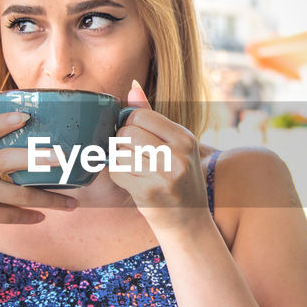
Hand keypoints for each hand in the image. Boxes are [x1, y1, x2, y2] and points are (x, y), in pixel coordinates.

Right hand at [0, 92, 76, 251]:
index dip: (2, 122)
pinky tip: (43, 216)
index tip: (26, 116)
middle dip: (38, 158)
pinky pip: (12, 215)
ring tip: (72, 202)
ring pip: (19, 194)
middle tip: (64, 157)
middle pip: (7, 160)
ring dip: (49, 199)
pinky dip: (29, 217)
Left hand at [108, 80, 209, 234]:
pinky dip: (118, 176)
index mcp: (185, 138)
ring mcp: (163, 175)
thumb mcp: (175, 146)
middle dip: (121, 142)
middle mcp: (178, 154)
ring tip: (134, 168)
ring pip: (119, 152)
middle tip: (131, 153)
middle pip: (127, 133)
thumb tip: (132, 85)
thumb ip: (151, 117)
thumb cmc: (179, 179)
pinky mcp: (148, 193)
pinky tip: (132, 181)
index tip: (135, 136)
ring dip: (119, 159)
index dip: (130, 124)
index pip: (141, 116)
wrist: (189, 221)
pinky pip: (117, 173)